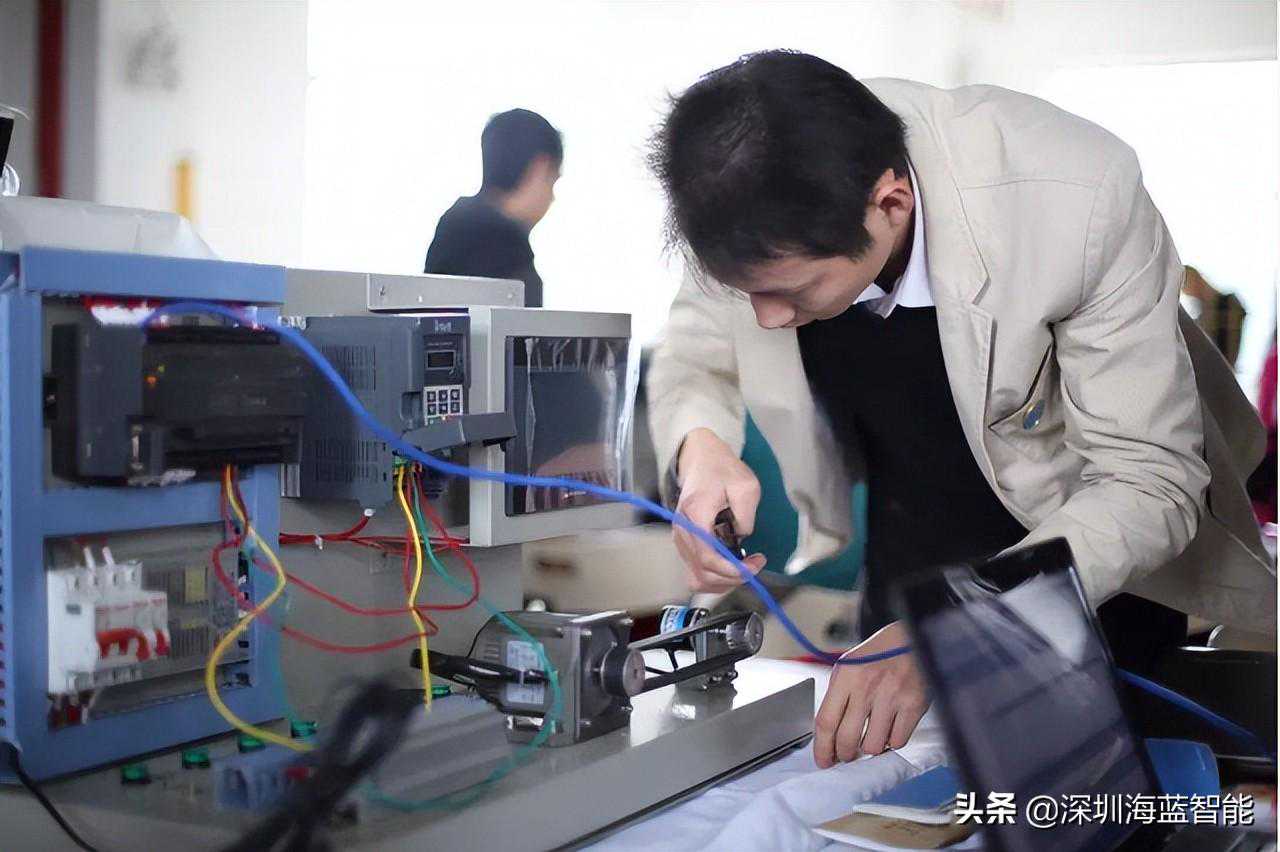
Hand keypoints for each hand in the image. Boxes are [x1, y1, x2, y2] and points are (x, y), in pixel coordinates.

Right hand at [672, 428, 766, 592]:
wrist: (701, 461)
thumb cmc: (721, 470)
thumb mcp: (745, 486)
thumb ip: (746, 515)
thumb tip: (742, 538)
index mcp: (696, 514)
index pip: (708, 556)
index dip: (732, 569)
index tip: (752, 566)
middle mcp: (683, 530)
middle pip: (703, 572)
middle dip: (733, 577)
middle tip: (754, 566)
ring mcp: (681, 538)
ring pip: (697, 578)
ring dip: (723, 581)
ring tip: (743, 568)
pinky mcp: (684, 543)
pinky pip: (695, 572)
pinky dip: (714, 578)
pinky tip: (729, 568)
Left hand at [814, 621, 928, 767]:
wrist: (912, 638)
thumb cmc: (879, 653)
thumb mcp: (849, 666)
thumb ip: (838, 696)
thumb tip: (828, 733)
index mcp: (846, 676)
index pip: (825, 721)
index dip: (822, 748)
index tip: (824, 760)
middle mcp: (867, 686)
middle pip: (847, 739)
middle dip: (844, 755)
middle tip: (847, 756)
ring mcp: (891, 697)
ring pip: (873, 746)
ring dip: (870, 749)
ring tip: (870, 739)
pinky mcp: (913, 705)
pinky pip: (897, 741)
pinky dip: (891, 742)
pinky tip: (889, 730)